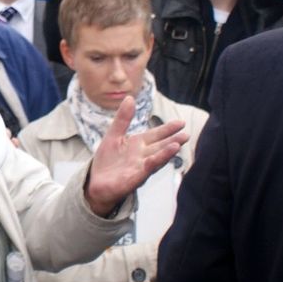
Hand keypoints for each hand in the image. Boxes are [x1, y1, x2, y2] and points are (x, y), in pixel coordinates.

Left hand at [85, 96, 186, 216]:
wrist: (96, 184)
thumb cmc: (107, 161)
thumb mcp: (113, 135)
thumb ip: (123, 119)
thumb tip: (130, 97)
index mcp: (138, 144)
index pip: (156, 134)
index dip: (168, 129)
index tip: (181, 123)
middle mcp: (142, 155)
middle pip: (160, 146)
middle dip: (173, 141)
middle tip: (186, 134)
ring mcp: (139, 167)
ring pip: (156, 158)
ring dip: (167, 152)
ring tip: (178, 144)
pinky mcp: (133, 178)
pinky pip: (145, 170)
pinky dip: (153, 163)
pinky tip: (159, 158)